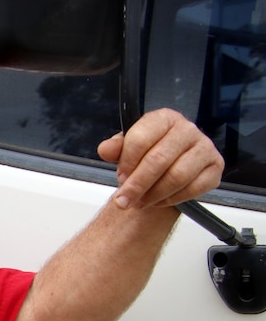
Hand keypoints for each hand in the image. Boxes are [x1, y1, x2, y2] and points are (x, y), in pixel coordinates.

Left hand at [97, 108, 223, 209]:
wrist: (167, 168)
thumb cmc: (147, 154)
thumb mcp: (126, 148)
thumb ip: (115, 148)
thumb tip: (105, 149)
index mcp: (163, 118)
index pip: (141, 138)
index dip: (127, 162)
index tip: (120, 177)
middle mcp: (187, 129)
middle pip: (159, 160)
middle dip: (138, 185)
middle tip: (125, 200)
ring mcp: (205, 148)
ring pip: (177, 176)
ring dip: (154, 195)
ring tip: (141, 202)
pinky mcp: (215, 167)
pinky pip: (193, 188)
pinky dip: (172, 199)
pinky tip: (159, 201)